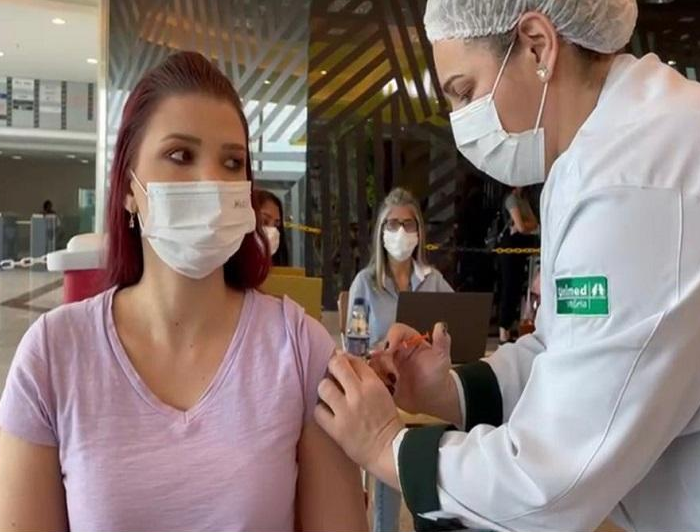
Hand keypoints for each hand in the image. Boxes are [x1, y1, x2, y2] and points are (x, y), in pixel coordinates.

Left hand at [314, 353, 403, 486]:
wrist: (389, 450)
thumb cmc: (388, 421)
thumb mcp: (383, 393)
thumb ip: (367, 379)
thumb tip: (348, 366)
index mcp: (373, 384)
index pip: (353, 360)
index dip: (345, 359)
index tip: (342, 363)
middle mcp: (358, 394)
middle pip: (336, 366)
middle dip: (332, 366)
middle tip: (332, 374)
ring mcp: (344, 411)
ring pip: (323, 386)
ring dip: (325, 388)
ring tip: (328, 394)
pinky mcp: (335, 428)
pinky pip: (318, 411)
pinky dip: (321, 409)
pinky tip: (326, 411)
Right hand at [369, 322, 460, 424]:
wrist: (433, 399)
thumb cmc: (438, 376)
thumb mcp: (442, 358)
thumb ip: (441, 341)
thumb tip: (440, 326)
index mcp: (409, 341)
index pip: (395, 331)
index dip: (391, 337)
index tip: (390, 348)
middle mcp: (396, 350)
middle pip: (379, 344)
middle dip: (381, 354)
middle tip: (387, 366)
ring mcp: (387, 364)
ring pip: (373, 359)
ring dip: (379, 368)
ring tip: (391, 379)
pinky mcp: (382, 378)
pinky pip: (371, 375)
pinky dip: (375, 378)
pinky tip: (387, 385)